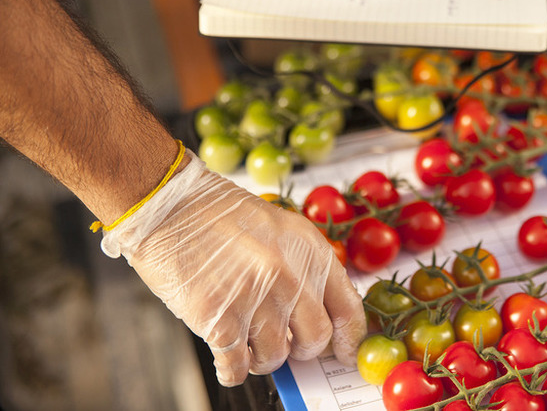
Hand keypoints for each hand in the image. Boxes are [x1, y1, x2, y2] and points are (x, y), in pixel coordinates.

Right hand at [101, 152, 365, 385]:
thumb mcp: (280, 229)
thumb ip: (303, 268)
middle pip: (316, 339)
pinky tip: (228, 360)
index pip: (348, 309)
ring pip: (276, 357)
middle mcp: (291, 276)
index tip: (343, 354)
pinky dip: (233, 371)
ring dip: (262, 357)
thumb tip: (316, 313)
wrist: (169, 204)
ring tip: (247, 340)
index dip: (348, 339)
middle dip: (302, 349)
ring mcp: (257, 299)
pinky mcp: (220, 319)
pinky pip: (237, 367)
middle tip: (286, 343)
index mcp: (311, 252)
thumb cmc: (218, 213)